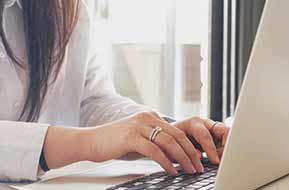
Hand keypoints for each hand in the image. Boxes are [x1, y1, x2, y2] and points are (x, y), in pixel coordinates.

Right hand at [84, 111, 203, 174]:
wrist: (90, 141)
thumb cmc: (114, 144)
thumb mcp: (138, 141)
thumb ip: (155, 144)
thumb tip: (174, 156)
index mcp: (150, 117)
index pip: (177, 131)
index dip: (190, 146)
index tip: (198, 159)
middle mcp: (147, 117)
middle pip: (177, 135)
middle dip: (190, 153)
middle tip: (198, 167)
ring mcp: (139, 126)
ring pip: (169, 142)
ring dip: (182, 158)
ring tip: (189, 170)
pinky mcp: (131, 137)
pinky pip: (154, 150)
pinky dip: (166, 162)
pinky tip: (171, 171)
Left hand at [172, 116, 229, 164]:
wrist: (170, 135)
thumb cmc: (171, 139)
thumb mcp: (174, 144)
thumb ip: (186, 149)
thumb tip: (199, 156)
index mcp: (194, 123)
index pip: (206, 136)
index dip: (211, 150)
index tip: (216, 161)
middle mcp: (205, 123)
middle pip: (224, 130)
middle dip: (226, 145)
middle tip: (223, 160)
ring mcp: (212, 128)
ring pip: (228, 135)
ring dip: (227, 148)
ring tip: (220, 160)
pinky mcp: (216, 135)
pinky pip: (226, 141)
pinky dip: (225, 150)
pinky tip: (219, 158)